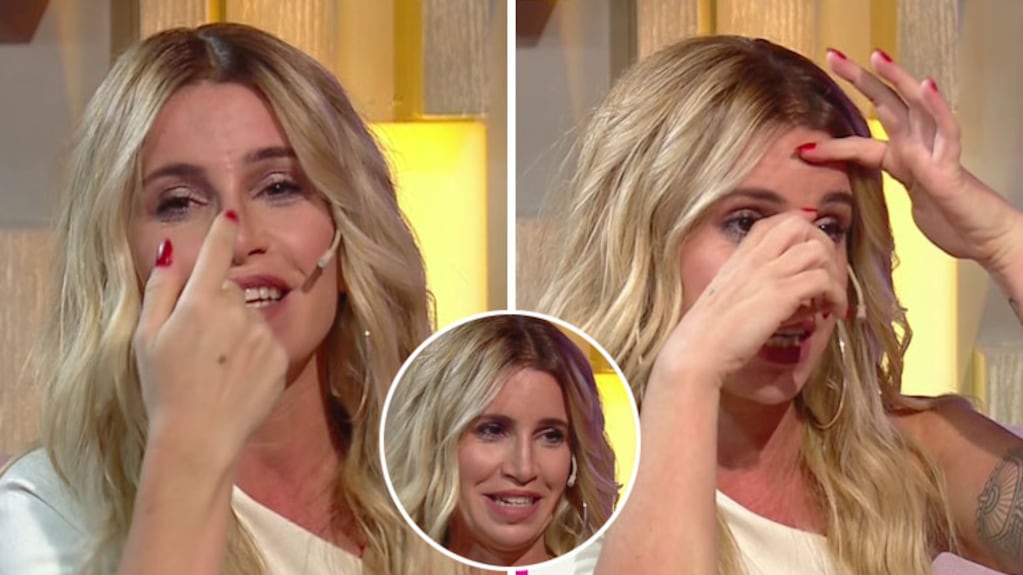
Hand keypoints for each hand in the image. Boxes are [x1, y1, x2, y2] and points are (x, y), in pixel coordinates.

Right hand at [133, 212, 287, 463]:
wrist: (199, 437)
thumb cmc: (165, 388)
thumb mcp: (146, 338)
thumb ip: (160, 289)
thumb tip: (169, 250)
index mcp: (200, 303)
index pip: (215, 254)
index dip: (222, 232)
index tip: (229, 216)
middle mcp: (236, 311)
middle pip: (229, 291)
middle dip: (215, 304)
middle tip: (196, 342)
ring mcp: (262, 334)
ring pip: (249, 317)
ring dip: (236, 331)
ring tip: (216, 366)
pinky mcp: (280, 356)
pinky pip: (266, 341)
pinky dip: (253, 353)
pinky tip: (235, 377)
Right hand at [652, 214, 847, 385]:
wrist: (698, 350)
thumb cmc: (710, 333)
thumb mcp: (729, 299)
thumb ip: (756, 289)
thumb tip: (791, 297)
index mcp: (740, 257)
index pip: (775, 223)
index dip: (800, 235)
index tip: (808, 261)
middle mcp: (755, 259)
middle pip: (801, 226)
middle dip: (822, 247)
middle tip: (825, 277)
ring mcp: (768, 274)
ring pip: (817, 251)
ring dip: (833, 274)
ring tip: (829, 298)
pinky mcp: (780, 294)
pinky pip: (822, 280)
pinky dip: (835, 296)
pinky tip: (831, 312)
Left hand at [799, 49, 1022, 274]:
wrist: (984, 237)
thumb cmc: (948, 221)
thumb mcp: (898, 207)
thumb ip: (874, 199)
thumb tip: (838, 209)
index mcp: (900, 158)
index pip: (860, 140)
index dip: (831, 143)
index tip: (801, 147)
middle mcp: (917, 147)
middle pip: (886, 104)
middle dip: (860, 79)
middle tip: (833, 55)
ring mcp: (935, 153)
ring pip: (916, 107)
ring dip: (897, 80)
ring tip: (877, 57)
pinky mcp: (952, 166)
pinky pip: (948, 132)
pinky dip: (938, 108)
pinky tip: (926, 87)